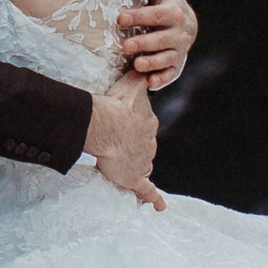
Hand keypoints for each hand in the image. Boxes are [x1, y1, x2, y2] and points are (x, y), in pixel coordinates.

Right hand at [84, 76, 163, 209]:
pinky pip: (146, 190)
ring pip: (144, 165)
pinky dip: (153, 198)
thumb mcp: (130, 84)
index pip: (145, 126)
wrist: (108, 125)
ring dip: (139, 166)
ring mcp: (142, 161)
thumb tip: (142, 60)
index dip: (136, 126)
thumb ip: (137, 74)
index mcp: (147, 123)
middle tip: (124, 147)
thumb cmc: (116, 104)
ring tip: (132, 169)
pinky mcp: (134, 178)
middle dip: (137, 146)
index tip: (128, 125)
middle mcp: (148, 143)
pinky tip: (159, 206)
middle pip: (145, 146)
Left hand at [118, 0, 198, 93]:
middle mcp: (179, 34)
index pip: (156, 15)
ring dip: (152, 62)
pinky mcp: (175, 66)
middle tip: (125, 46)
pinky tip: (149, 82)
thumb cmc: (169, 4)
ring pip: (166, 58)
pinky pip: (169, 74)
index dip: (139, 17)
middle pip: (161, 39)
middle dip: (144, 43)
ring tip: (137, 64)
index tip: (121, 18)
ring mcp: (178, 51)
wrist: (187, 26)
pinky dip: (161, 79)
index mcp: (175, 13)